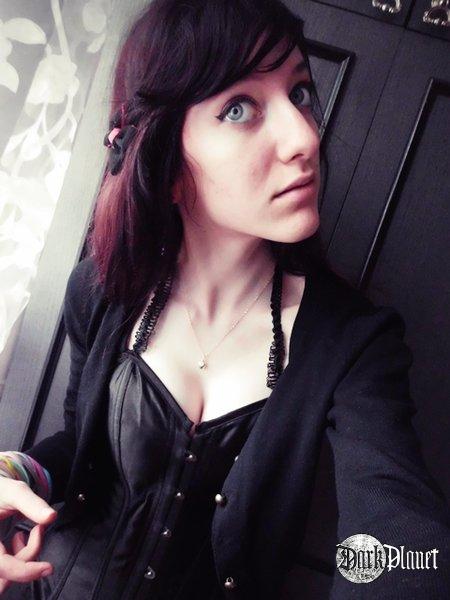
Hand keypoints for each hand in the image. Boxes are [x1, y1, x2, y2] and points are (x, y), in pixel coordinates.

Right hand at [0, 478, 57, 593]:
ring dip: (23, 559)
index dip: (25, 571)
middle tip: (37, 533)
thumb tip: (51, 516)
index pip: (2, 567)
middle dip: (26, 563)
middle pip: (4, 577)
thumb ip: (32, 504)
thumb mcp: (14, 492)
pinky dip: (19, 556)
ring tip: (31, 532)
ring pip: (5, 575)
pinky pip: (5, 568)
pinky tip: (21, 537)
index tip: (48, 567)